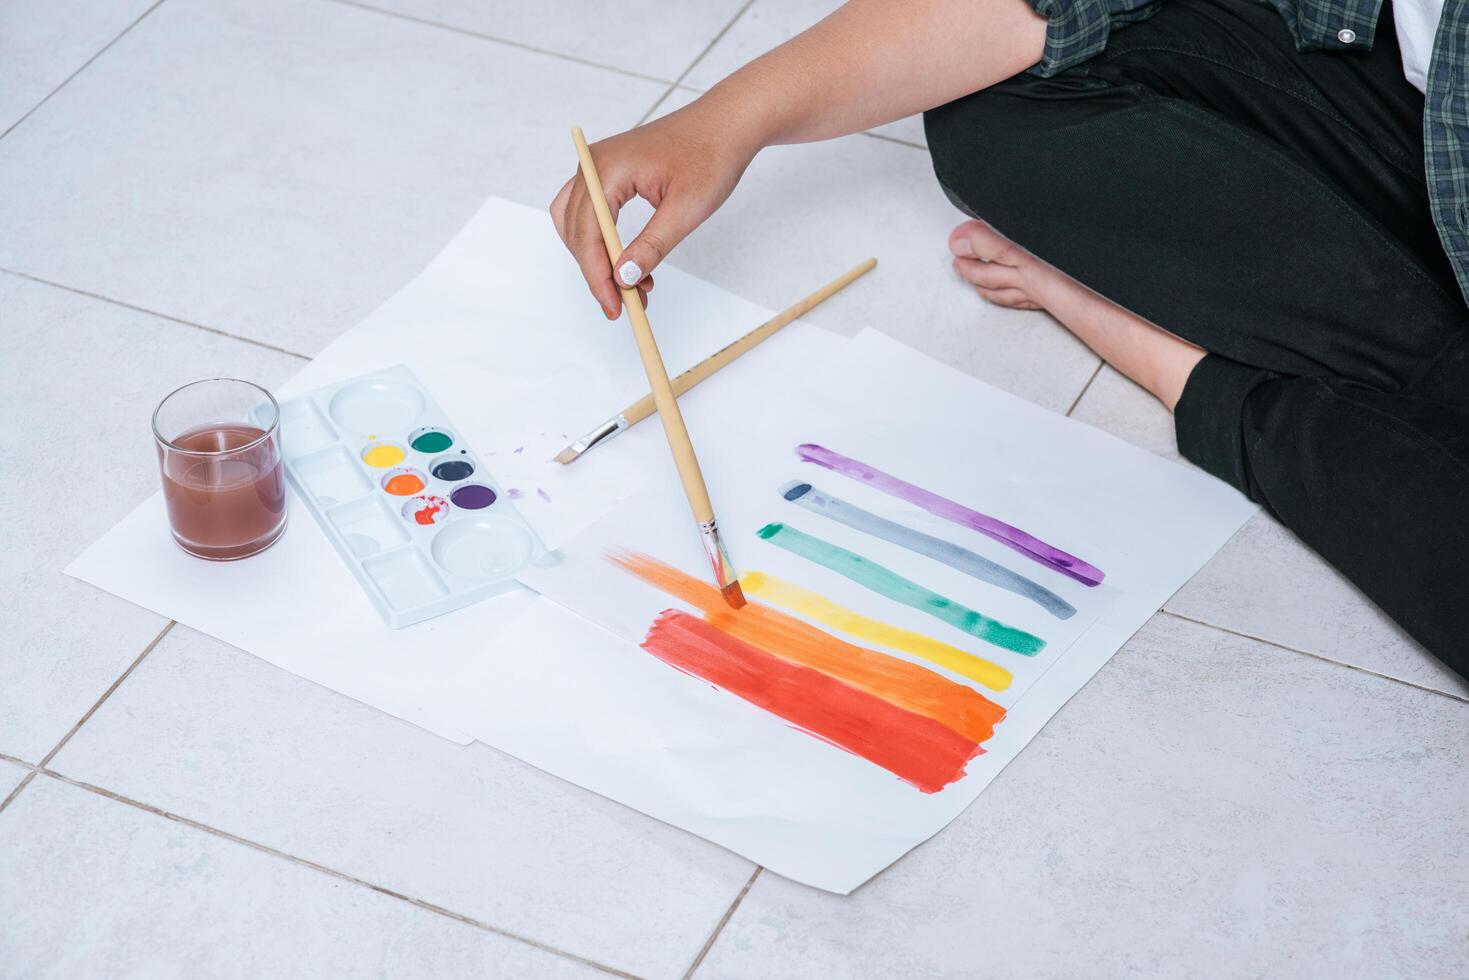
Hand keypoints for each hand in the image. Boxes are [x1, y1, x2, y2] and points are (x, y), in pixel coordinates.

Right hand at [550, 103, 757, 319]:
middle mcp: (594, 165)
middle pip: (575, 231)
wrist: (726, 124)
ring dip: (597, 259)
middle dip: (596, 272)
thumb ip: (652, 245)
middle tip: (623, 305)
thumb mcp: (686, 208)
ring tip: (632, 287)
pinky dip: (604, 243)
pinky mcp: (609, 174)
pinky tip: (632, 265)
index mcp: (608, 169)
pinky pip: (592, 214)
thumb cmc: (711, 155)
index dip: (597, 276)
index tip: (615, 307)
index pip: (587, 233)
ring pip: (577, 224)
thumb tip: (624, 278)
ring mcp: (599, 167)